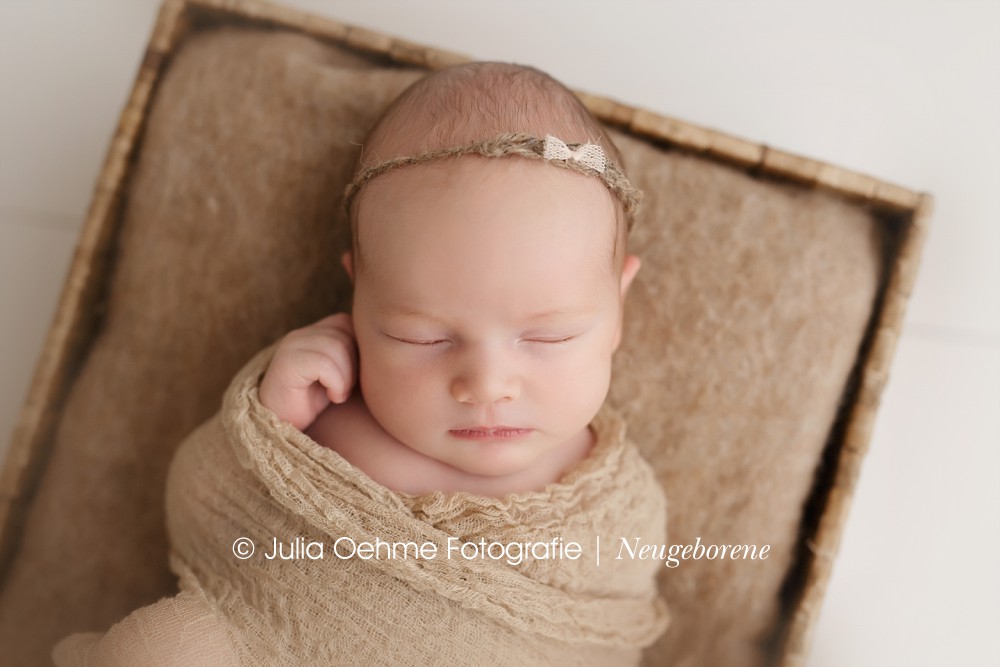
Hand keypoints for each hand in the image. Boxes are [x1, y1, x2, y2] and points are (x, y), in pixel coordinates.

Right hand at [258, 313, 357, 430]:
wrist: (283, 428)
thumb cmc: (315, 403)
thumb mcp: (340, 373)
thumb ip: (351, 354)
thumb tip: (384, 346)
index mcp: (312, 333)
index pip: (346, 322)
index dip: (358, 348)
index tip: (353, 376)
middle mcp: (300, 335)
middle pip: (344, 334)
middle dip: (354, 365)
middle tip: (346, 389)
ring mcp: (291, 347)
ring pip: (336, 347)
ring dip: (346, 377)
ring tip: (339, 394)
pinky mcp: (286, 364)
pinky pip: (324, 363)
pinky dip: (336, 383)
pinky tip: (332, 397)